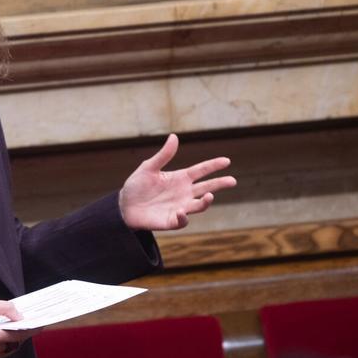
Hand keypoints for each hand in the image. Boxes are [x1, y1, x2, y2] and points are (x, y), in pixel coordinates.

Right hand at [0, 299, 31, 357]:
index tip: (40, 325)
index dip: (30, 330)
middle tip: (24, 323)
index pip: (17, 336)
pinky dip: (2, 345)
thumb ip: (2, 308)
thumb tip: (18, 314)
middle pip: (14, 343)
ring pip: (8, 350)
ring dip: (11, 339)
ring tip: (9, 327)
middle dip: (20, 333)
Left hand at [119, 133, 235, 230]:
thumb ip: (163, 155)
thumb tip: (174, 137)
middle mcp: (184, 193)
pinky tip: (180, 211)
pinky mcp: (172, 221)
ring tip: (210, 196)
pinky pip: (182, 220)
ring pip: (199, 205)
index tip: (227, 161)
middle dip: (220, 184)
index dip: (214, 165)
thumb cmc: (136, 186)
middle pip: (207, 187)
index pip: (201, 170)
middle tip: (233, 180)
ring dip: (206, 201)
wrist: (124, 206)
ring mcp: (180, 207)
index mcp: (180, 178)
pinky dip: (184, 217)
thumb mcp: (148, 168)